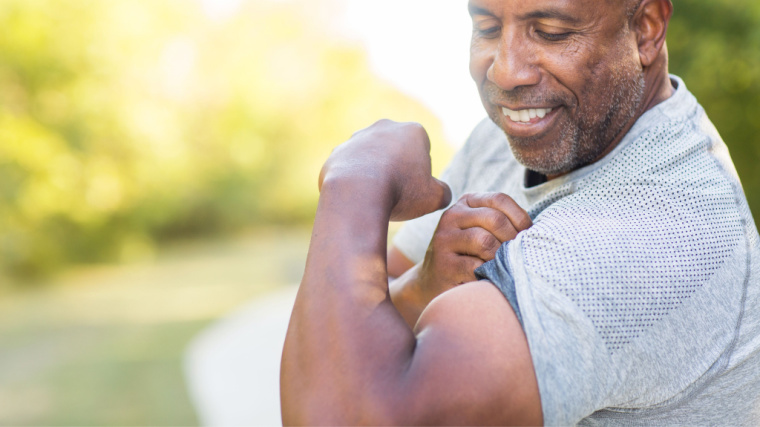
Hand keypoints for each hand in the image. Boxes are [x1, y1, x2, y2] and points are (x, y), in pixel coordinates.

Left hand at [318, 119, 450, 220]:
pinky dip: (352, 181)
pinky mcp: (337, 153)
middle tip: (396, 192)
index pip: (422, 151)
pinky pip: (349, 169)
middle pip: (395, 150)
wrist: (355, 194)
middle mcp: (384, 127)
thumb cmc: (400, 193)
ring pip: (371, 158)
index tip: (414, 188)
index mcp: (413, 131)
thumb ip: (444, 192)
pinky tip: (356, 197)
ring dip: (373, 173)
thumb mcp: (434, 198)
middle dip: (396, 168)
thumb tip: (442, 193)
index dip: (421, 172)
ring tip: (374, 197)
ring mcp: (357, 138)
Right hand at [396, 193, 531, 321]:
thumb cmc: (469, 254)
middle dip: (512, 239)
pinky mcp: (443, 264)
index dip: (519, 217)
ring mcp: (444, 240)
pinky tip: (487, 277)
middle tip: (515, 255)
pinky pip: (476, 267)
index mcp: (465, 203)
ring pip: (485, 242)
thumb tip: (535, 231)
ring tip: (500, 266)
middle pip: (495, 219)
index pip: (499, 199)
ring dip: (500, 257)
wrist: (433, 280)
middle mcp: (452, 216)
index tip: (527, 235)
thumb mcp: (482, 230)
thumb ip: (503, 223)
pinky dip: (488, 274)